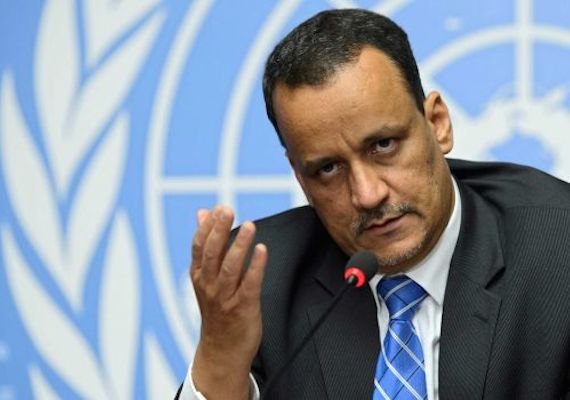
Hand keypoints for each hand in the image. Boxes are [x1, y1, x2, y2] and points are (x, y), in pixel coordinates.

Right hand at [190, 206, 266, 398]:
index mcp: (199, 275)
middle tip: (228, 210)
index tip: (218, 208)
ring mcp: (225, 297)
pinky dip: (256, 266)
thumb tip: (203, 212)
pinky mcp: (243, 307)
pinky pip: (250, 284)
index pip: (199, 246)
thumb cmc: (217, 308)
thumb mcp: (206, 276)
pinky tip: (262, 250)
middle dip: (219, 230)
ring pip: (230, 267)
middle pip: (212, 253)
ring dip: (239, 245)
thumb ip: (208, 243)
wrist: (222, 350)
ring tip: (249, 226)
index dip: (208, 226)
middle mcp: (209, 285)